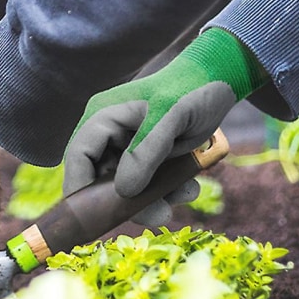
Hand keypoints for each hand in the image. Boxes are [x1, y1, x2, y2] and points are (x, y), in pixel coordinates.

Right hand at [62, 27, 266, 224]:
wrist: (220, 82)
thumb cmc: (191, 90)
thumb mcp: (169, 116)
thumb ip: (145, 152)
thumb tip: (123, 191)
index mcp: (102, 116)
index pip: (78, 156)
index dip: (80, 187)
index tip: (95, 216)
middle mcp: (110, 134)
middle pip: (101, 178)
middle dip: (125, 201)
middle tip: (157, 215)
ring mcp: (128, 147)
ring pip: (125, 187)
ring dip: (151, 200)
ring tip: (180, 199)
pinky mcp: (147, 157)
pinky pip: (147, 184)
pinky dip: (165, 193)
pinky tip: (188, 187)